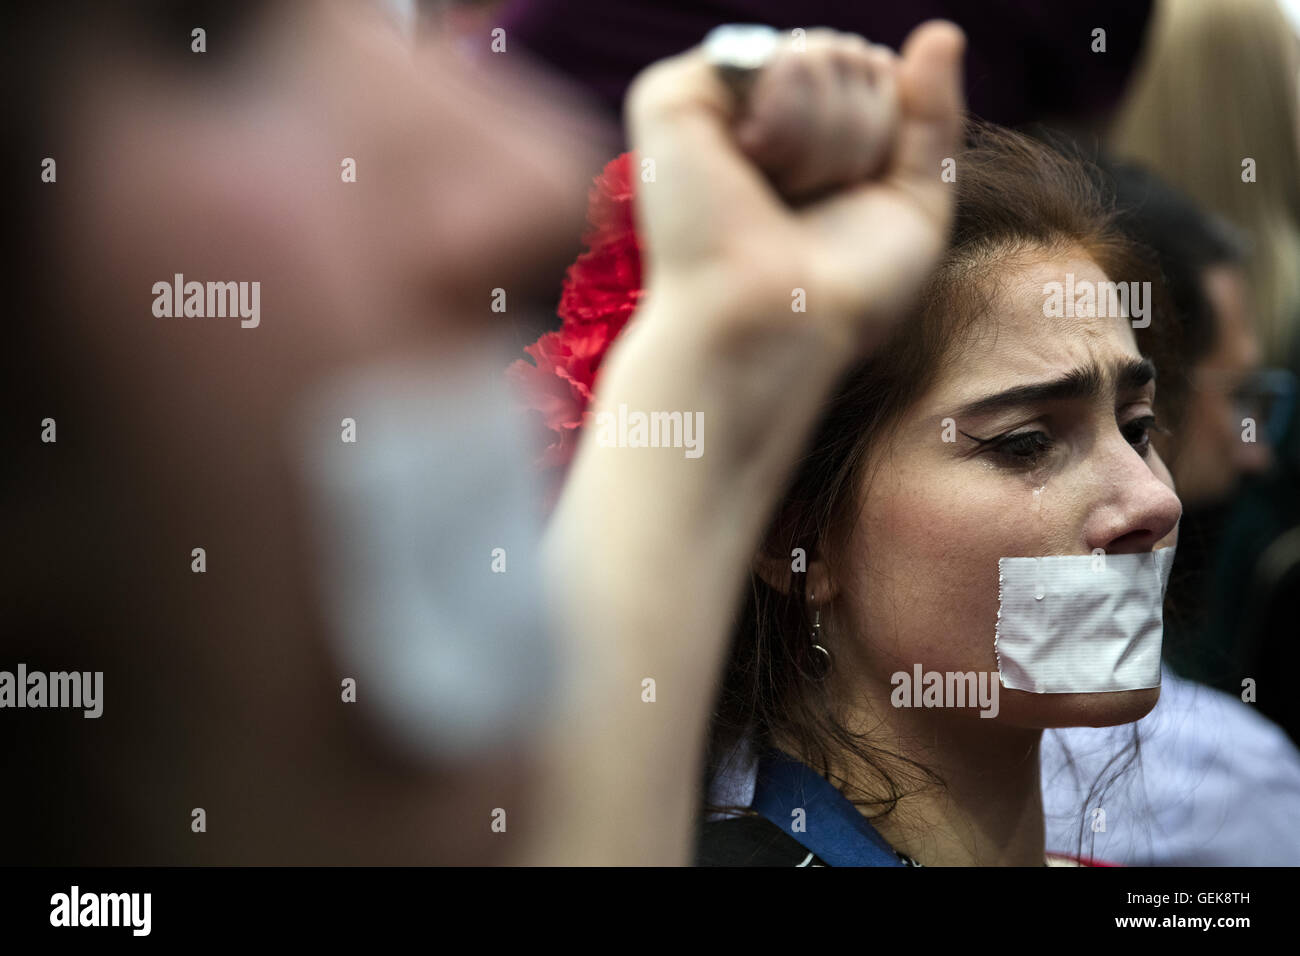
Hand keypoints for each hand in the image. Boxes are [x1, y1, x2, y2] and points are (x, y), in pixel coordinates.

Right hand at [625, 21, 965, 351]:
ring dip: (824, 138)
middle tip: (808, 205)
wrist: (778, 327)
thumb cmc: (840, 292)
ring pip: (816, 51)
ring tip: (777, 197)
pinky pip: (770, 57)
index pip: (875, 73)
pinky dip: (784, 119)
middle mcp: (751, 114)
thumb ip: (932, 115)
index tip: (845, 204)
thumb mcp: (913, 202)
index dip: (884, 136)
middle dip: (857, 134)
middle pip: (850, 56)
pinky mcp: (672, 98)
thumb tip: (942, 30)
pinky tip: (749, 168)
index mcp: (800, 137)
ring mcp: (710, 104)